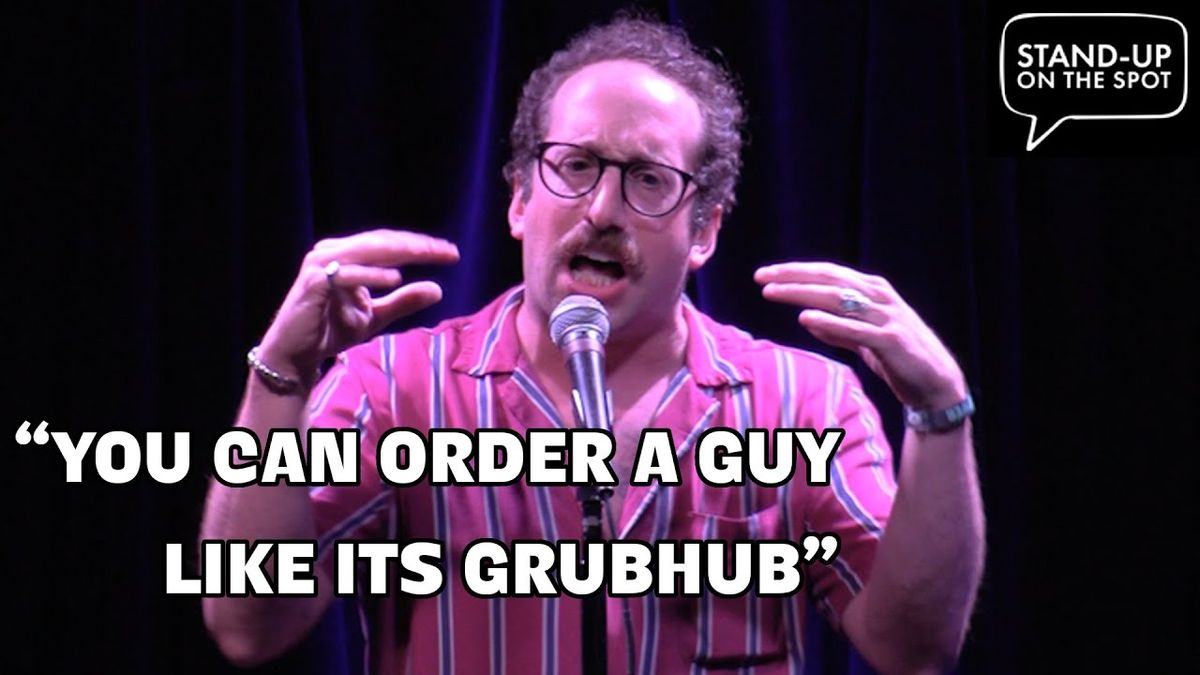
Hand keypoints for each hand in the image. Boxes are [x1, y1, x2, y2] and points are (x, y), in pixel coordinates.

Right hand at [257, 229, 458, 384]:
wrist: (295, 353)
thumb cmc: (332, 330)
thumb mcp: (376, 316)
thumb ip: (404, 302)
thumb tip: (438, 289)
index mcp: (347, 254)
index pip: (389, 243)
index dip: (420, 245)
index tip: (451, 253)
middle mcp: (332, 251)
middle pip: (382, 241)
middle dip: (417, 245)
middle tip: (448, 251)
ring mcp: (320, 264)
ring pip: (367, 249)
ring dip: (400, 252)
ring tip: (428, 255)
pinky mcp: (313, 282)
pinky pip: (346, 274)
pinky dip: (371, 275)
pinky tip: (395, 278)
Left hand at [755, 262, 965, 409]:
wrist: (937, 383)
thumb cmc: (899, 359)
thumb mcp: (864, 340)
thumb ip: (838, 330)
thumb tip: (807, 320)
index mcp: (872, 291)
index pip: (827, 274)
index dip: (795, 272)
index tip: (764, 274)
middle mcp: (879, 297)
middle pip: (829, 280)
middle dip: (792, 276)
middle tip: (760, 276)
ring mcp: (886, 317)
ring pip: (838, 299)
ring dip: (802, 294)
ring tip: (773, 292)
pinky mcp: (891, 340)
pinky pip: (855, 329)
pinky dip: (829, 322)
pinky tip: (805, 318)